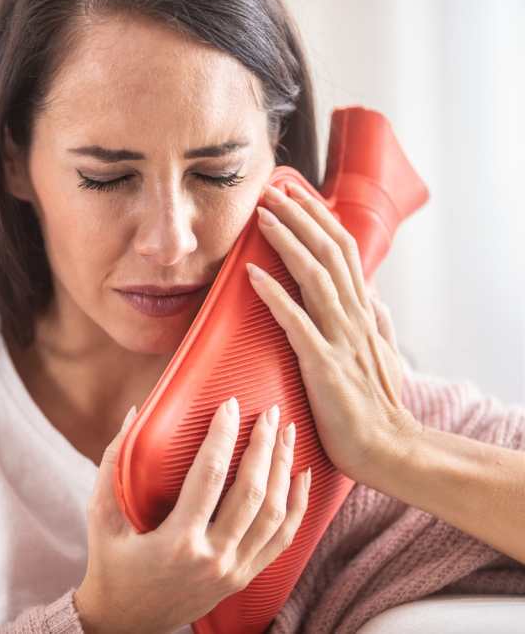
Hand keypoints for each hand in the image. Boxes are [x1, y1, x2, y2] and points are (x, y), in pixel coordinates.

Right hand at [74, 398, 309, 633]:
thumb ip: (113, 462)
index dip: (223, 436)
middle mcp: (212, 558)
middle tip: (270, 411)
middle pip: (252, 492)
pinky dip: (297, 506)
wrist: (125, 622)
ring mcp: (233, 571)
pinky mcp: (243, 578)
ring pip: (274, 514)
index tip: (231, 404)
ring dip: (284, 469)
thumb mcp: (100, 515)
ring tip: (288, 433)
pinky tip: (301, 476)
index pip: (209, 476)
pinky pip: (282, 540)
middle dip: (264, 446)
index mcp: (177, 541)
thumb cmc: (110, 564)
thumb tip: (136, 412)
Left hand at [246, 182, 422, 481]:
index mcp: (364, 311)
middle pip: (330, 251)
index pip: (343, 250)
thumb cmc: (376, 406)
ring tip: (262, 217)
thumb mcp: (381, 355)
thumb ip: (377, 322)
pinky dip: (274, 296)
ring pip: (315, 276)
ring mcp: (341, 338)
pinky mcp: (324, 364)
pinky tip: (251, 276)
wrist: (388, 449)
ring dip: (287, 242)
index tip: (293, 194)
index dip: (318, 218)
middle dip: (300, 216)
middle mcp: (355, 316)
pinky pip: (297, 322)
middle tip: (271, 189)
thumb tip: (375, 294)